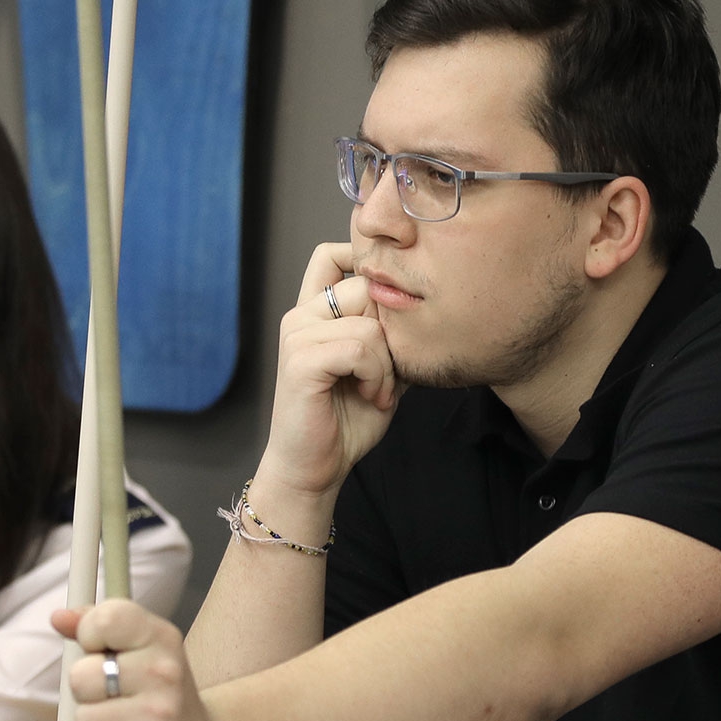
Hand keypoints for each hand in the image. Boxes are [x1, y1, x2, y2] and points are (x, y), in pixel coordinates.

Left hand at [53, 601, 216, 720]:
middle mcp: (164, 671)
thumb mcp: (138, 649)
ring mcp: (160, 713)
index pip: (106, 619)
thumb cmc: (156, 692)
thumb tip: (58, 618)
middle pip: (81, 676)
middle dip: (86, 691)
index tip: (101, 650)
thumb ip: (96, 626)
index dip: (89, 635)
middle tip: (112, 695)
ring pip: (84, 718)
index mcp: (160, 637)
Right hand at [259, 244, 399, 501]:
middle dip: (391, 332)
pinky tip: (371, 396)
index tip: (391, 317)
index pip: (335, 254)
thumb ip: (391, 331)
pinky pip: (359, 347)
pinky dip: (376, 375)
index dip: (370, 272)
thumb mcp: (382, 366)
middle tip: (387, 373)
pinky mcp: (300, 360)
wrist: (316, 466)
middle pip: (366, 288)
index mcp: (314, 311)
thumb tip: (424, 300)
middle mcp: (300, 315)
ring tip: (378, 391)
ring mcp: (296, 334)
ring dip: (387, 364)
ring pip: (368, 323)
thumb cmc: (348, 419)